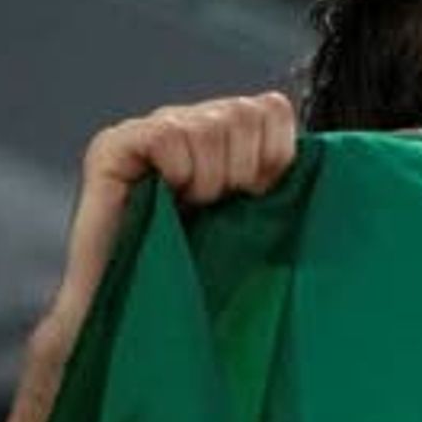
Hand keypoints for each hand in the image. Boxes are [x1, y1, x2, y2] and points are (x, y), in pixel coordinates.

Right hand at [35, 95, 301, 359]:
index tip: (258, 197)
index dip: (277, 154)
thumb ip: (273, 176)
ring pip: (211, 124)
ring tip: (191, 207)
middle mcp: (184, 126)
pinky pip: (170, 136)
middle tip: (220, 207)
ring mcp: (147, 132)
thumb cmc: (202, 276)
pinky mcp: (115, 145)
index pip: (270, 107)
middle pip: (246, 112)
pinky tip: (166, 198)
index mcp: (220, 139)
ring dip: (210, 177)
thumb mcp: (254, 222)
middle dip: (246, 169)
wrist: (141, 314)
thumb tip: (307, 141)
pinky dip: (178, 172)